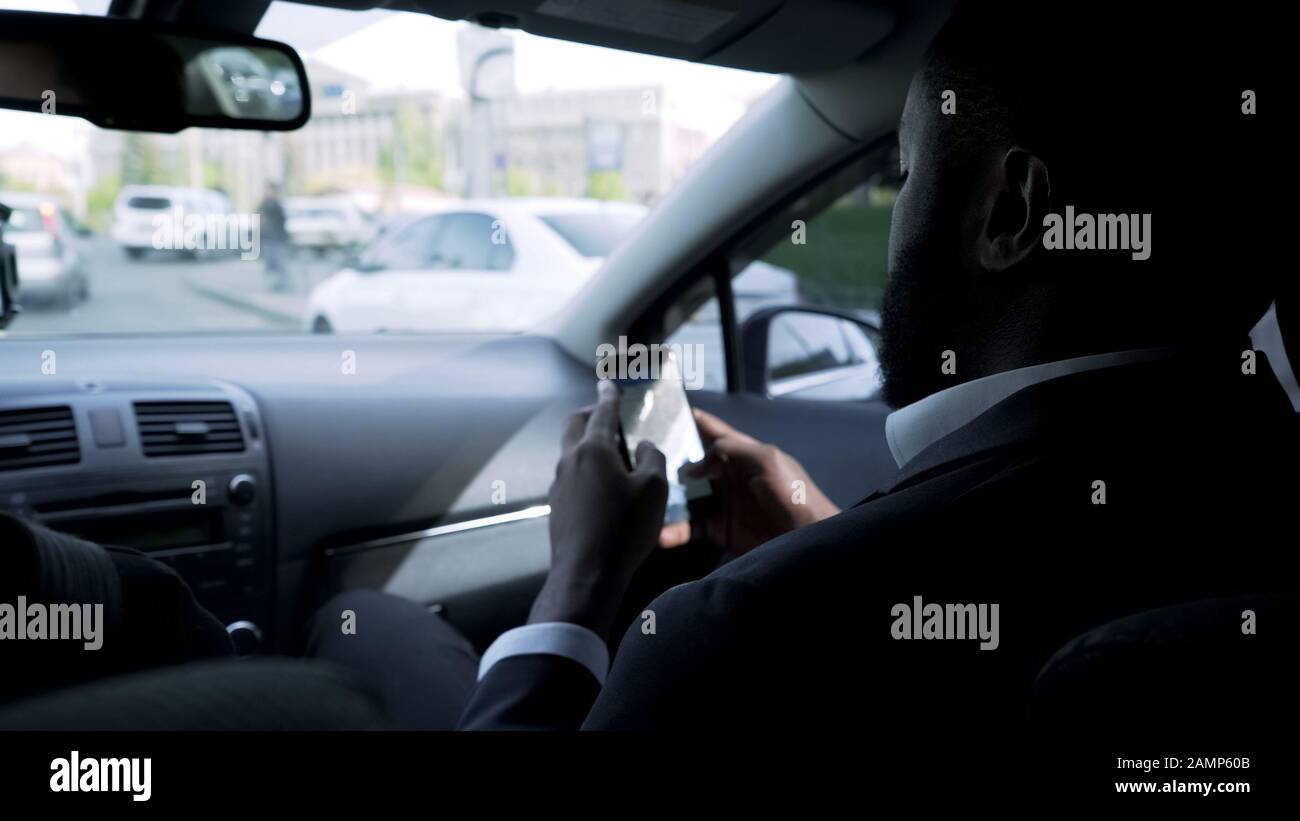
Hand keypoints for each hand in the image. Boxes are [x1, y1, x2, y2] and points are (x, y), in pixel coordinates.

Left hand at [529, 380, 668, 639]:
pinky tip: (602, 488)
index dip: (609, 396)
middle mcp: (570, 460)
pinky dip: (585, 469)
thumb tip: (644, 447)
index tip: (608, 384)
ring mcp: (558, 484)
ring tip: (612, 455)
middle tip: (608, 415)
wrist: (586, 574)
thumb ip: (652, 459)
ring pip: (570, 451)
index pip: (601, 411)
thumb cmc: (624, 528)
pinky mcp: (556, 506)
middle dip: (590, 414)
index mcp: (593, 448)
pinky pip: (571, 475)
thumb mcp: (654, 490)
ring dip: (588, 444)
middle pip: (575, 424)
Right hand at [659, 409, 838, 554]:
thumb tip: (697, 461)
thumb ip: (733, 449)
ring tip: (646, 499)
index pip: (712, 431)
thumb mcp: (767, 460)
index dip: (690, 419)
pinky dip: (674, 530)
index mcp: (741, 453)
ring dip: (666, 499)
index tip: (663, 410)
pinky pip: (689, 527)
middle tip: (639, 458)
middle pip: (690, 463)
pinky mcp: (718, 529)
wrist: (806, 540)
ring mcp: (721, 503)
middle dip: (667, 460)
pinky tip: (662, 534)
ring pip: (684, 496)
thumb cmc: (795, 494)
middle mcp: (727, 475)